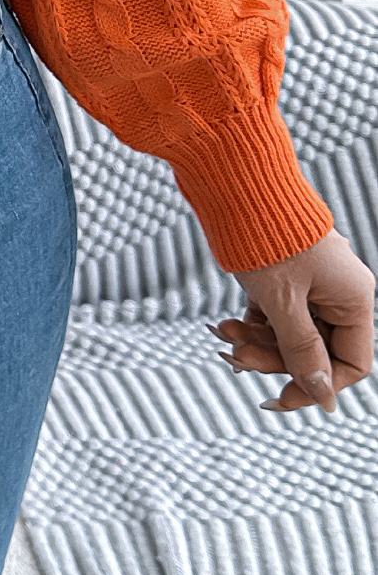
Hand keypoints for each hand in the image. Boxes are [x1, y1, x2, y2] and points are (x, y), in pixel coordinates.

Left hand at [210, 229, 374, 413]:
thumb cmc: (264, 236)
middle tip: (233, 356)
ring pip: (290, 331)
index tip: (279, 397)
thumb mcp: (282, 301)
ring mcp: (311, 280)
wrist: (235, 177)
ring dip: (256, 340)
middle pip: (315, 348)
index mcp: (353, 298)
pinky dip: (252, 321)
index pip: (351, 362)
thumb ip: (302, 350)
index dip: (318, 384)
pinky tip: (224, 324)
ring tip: (221, 333)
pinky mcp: (284, 273)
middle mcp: (338, 290)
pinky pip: (275, 312)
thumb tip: (323, 397)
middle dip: (273, 357)